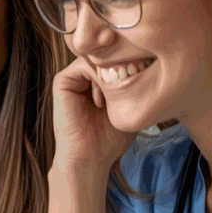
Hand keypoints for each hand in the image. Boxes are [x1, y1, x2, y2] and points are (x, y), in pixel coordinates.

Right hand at [51, 56, 134, 172]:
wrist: (90, 158)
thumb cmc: (111, 138)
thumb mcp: (130, 106)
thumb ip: (136, 83)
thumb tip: (149, 60)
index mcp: (99, 81)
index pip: (117, 57)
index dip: (132, 63)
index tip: (141, 83)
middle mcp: (84, 76)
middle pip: (107, 54)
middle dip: (122, 67)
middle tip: (130, 88)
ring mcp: (72, 77)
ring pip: (97, 57)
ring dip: (109, 74)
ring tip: (114, 99)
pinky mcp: (62, 81)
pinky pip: (83, 64)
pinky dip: (96, 78)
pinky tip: (101, 101)